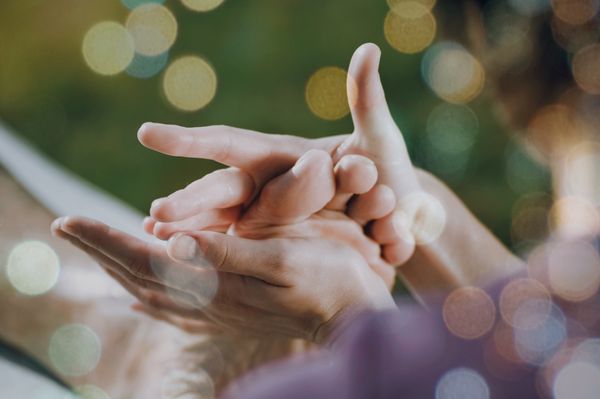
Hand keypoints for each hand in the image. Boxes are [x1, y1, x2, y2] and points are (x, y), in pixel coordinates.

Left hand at [52, 151, 395, 342]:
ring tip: (96, 248)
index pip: (145, 260)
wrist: (351, 313)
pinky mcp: (230, 309)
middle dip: (100, 251)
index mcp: (217, 283)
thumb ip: (228, 252)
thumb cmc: (327, 278)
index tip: (69, 221)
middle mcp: (208, 300)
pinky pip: (175, 304)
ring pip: (151, 291)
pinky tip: (143, 292)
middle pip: (138, 277)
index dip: (106, 240)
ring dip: (118, 269)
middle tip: (67, 227)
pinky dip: (150, 292)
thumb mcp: (282, 257)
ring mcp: (218, 308)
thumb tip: (174, 242)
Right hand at [139, 43, 415, 268]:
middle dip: (189, 203)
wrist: (400, 214)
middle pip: (219, 191)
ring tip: (157, 245)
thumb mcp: (377, 137)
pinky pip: (247, 254)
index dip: (192, 140)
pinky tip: (187, 276)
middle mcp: (265, 185)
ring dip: (193, 238)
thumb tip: (366, 50)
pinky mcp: (279, 245)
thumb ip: (365, 100)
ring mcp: (269, 218)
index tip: (148, 135)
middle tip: (156, 217)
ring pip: (223, 226)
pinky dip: (216, 263)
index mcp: (280, 154)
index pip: (231, 144)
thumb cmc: (383, 167)